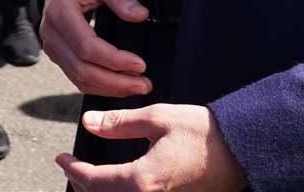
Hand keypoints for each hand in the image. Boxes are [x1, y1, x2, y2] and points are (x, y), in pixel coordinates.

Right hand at [39, 0, 151, 97]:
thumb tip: (140, 15)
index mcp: (60, 13)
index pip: (87, 47)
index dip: (114, 60)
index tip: (140, 64)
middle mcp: (51, 33)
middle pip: (82, 69)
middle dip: (115, 82)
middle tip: (144, 85)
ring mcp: (51, 46)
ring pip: (79, 78)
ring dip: (109, 88)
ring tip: (136, 87)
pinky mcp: (57, 53)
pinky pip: (76, 76)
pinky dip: (99, 85)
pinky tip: (119, 85)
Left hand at [58, 104, 244, 191]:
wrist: (242, 151)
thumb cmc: (203, 132)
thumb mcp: (159, 118)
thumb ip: (120, 123)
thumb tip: (89, 123)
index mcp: (142, 180)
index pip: (95, 181)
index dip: (73, 170)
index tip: (60, 158)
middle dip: (83, 185)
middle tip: (71, 168)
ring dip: (100, 191)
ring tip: (89, 176)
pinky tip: (117, 182)